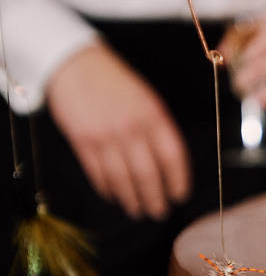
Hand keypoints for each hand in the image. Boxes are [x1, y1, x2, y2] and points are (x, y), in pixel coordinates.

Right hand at [45, 43, 190, 219]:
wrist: (75, 64)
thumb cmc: (115, 82)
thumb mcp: (147, 99)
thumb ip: (159, 128)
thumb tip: (170, 163)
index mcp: (153, 116)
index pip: (173, 157)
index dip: (179, 180)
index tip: (181, 195)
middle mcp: (131, 128)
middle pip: (148, 174)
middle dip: (156, 198)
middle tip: (160, 211)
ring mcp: (105, 136)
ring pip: (122, 180)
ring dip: (132, 199)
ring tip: (138, 210)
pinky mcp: (82, 142)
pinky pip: (98, 174)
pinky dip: (108, 189)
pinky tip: (114, 196)